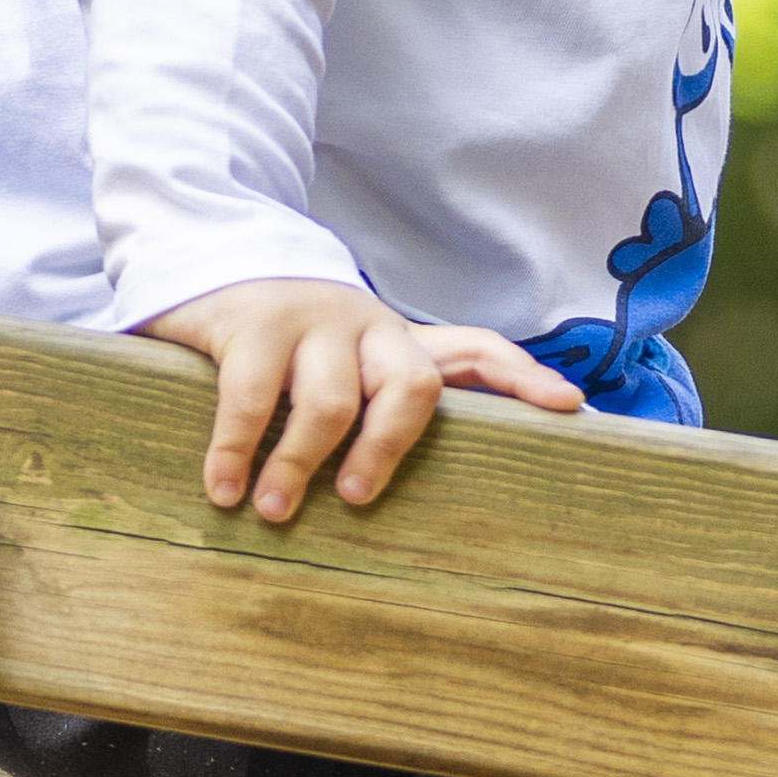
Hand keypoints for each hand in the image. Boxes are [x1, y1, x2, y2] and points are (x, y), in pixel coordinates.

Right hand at [140, 275, 583, 525]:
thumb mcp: (345, 365)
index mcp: (398, 342)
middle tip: (354, 499)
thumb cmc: (288, 342)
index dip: (522, 377)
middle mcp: (368, 325)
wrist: (211, 265)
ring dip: (298, 463)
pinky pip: (251, 397)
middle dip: (387, 449)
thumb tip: (444, 472)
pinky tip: (225, 488)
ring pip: (330, 401)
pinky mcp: (253, 325)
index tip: (567, 407)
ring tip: (273, 511)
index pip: (477, 350)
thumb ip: (385, 404)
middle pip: (410, 386)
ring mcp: (312, 321)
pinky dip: (237, 449)